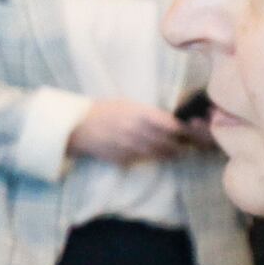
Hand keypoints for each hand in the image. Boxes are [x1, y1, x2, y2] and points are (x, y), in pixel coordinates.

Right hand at [70, 99, 189, 165]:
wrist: (78, 127)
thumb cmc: (103, 111)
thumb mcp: (127, 105)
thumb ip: (147, 113)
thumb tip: (169, 121)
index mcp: (140, 115)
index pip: (171, 126)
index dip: (181, 130)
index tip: (185, 132)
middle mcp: (137, 132)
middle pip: (167, 143)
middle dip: (178, 145)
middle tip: (184, 145)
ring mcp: (130, 148)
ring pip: (157, 154)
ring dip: (167, 154)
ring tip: (173, 153)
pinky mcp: (122, 159)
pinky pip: (141, 160)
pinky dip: (148, 158)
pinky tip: (148, 153)